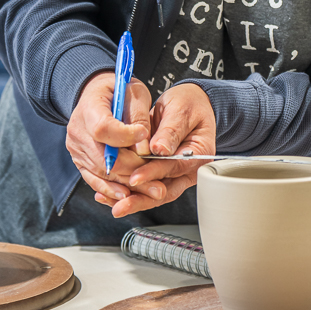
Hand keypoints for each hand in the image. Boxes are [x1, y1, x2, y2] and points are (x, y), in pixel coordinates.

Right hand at [66, 71, 159, 207]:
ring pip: (102, 173)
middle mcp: (78, 131)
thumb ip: (139, 117)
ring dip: (129, 185)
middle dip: (134, 171)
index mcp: (89, 108)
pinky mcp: (80, 162)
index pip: (103, 128)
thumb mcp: (133, 92)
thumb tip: (145, 146)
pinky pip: (95, 180)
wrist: (96, 94)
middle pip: (104, 159)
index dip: (125, 137)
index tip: (144, 135)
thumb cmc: (116, 91)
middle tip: (159, 181)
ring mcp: (77, 149)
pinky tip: (128, 196)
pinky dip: (113, 189)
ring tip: (153, 191)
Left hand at [95, 82, 215, 217]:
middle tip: (121, 206)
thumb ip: (171, 131)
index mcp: (200, 153)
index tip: (135, 178)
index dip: (153, 174)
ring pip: (154, 192)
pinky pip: (146, 185)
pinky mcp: (160, 171)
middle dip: (141, 199)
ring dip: (133, 200)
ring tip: (113, 205)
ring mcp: (174, 173)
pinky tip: (111, 195)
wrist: (188, 102)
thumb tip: (160, 150)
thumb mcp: (181, 110)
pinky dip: (129, 191)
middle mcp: (188, 168)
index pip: (175, 168)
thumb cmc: (189, 103)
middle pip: (165, 190)